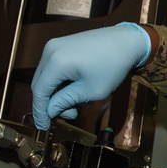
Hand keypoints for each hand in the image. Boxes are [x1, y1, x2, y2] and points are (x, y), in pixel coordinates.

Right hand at [31, 22, 150, 129]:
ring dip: (56, 93)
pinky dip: (60, 81)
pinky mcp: (62, 44)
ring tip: (76, 102)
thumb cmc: (113, 65)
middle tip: (69, 114)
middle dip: (50, 103)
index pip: (40, 92)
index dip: (40, 112)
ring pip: (46, 76)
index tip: (44, 126)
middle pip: (40, 84)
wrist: (127, 41)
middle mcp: (50, 50)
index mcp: (56, 62)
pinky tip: (75, 89)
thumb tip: (50, 111)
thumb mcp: (91, 91)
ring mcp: (55, 45)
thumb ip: (66, 101)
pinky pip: (53, 67)